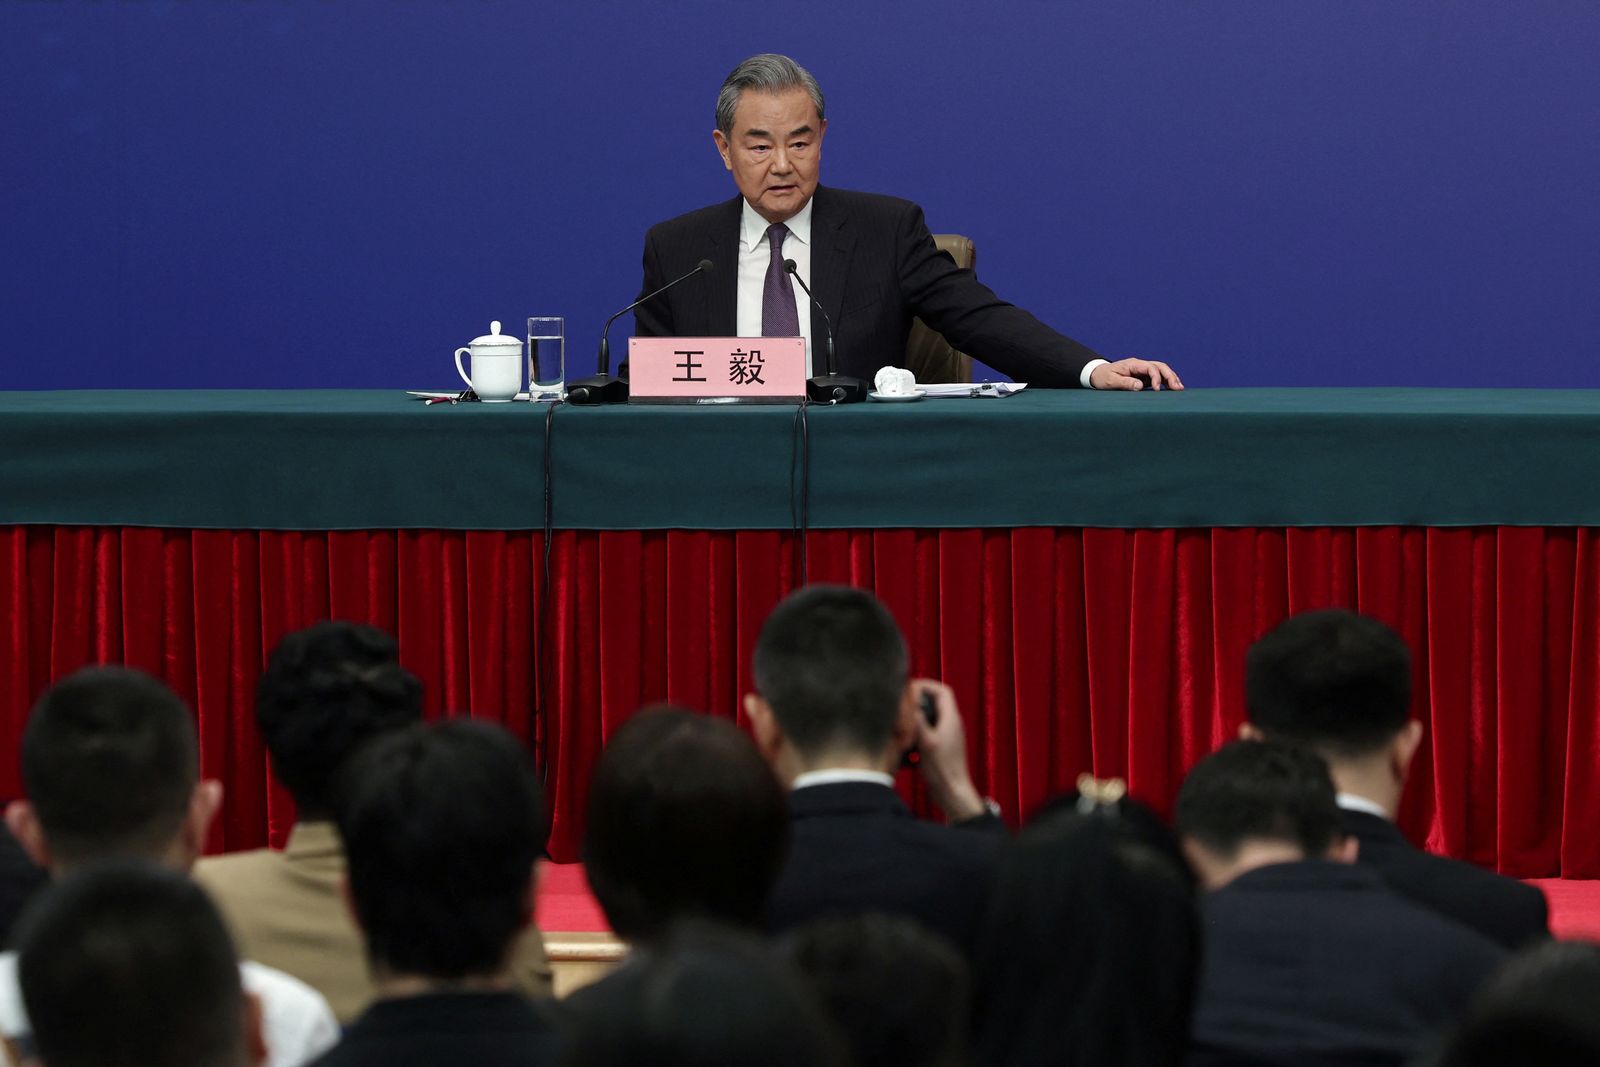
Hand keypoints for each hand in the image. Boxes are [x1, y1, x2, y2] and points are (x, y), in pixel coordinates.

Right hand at [909, 678, 986, 822]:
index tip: (909, 688)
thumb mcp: (926, 741)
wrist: (952, 792)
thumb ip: (918, 720)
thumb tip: (909, 702)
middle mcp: (951, 724)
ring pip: (930, 718)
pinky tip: (907, 744)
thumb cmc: (942, 768)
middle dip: (917, 702)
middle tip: (901, 705)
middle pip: (935, 702)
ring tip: (902, 724)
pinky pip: (928, 732)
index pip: (942, 691)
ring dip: (915, 719)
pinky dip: (916, 733)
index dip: (926, 686)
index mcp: (951, 719)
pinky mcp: (941, 747)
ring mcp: (947, 736)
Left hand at [1090, 358, 1183, 390]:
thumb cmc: (1103, 377)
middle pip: (1160, 366)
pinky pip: (1158, 377)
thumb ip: (1125, 383)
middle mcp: (1140, 365)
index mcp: (1133, 364)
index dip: (1156, 378)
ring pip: (1161, 371)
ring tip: (1179, 389)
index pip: (1150, 367)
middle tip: (1178, 388)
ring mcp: (1143, 370)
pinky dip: (1166, 382)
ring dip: (1171, 378)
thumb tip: (1140, 386)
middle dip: (1170, 376)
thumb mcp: (1111, 381)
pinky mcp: (1144, 377)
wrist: (1097, 374)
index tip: (1157, 390)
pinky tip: (1173, 388)